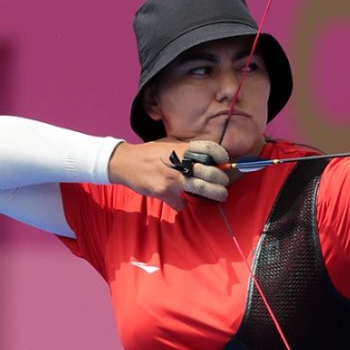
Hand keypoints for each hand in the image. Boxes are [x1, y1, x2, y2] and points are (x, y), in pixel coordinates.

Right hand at [108, 140, 230, 209]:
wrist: (126, 162)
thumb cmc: (151, 154)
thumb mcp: (171, 145)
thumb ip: (188, 152)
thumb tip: (209, 160)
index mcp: (183, 148)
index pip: (211, 149)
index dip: (221, 157)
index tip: (223, 163)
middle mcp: (181, 161)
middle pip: (212, 173)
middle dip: (221, 181)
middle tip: (223, 185)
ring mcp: (173, 177)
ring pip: (203, 189)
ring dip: (215, 194)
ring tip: (220, 196)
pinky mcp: (165, 190)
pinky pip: (181, 203)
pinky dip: (183, 204)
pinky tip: (181, 201)